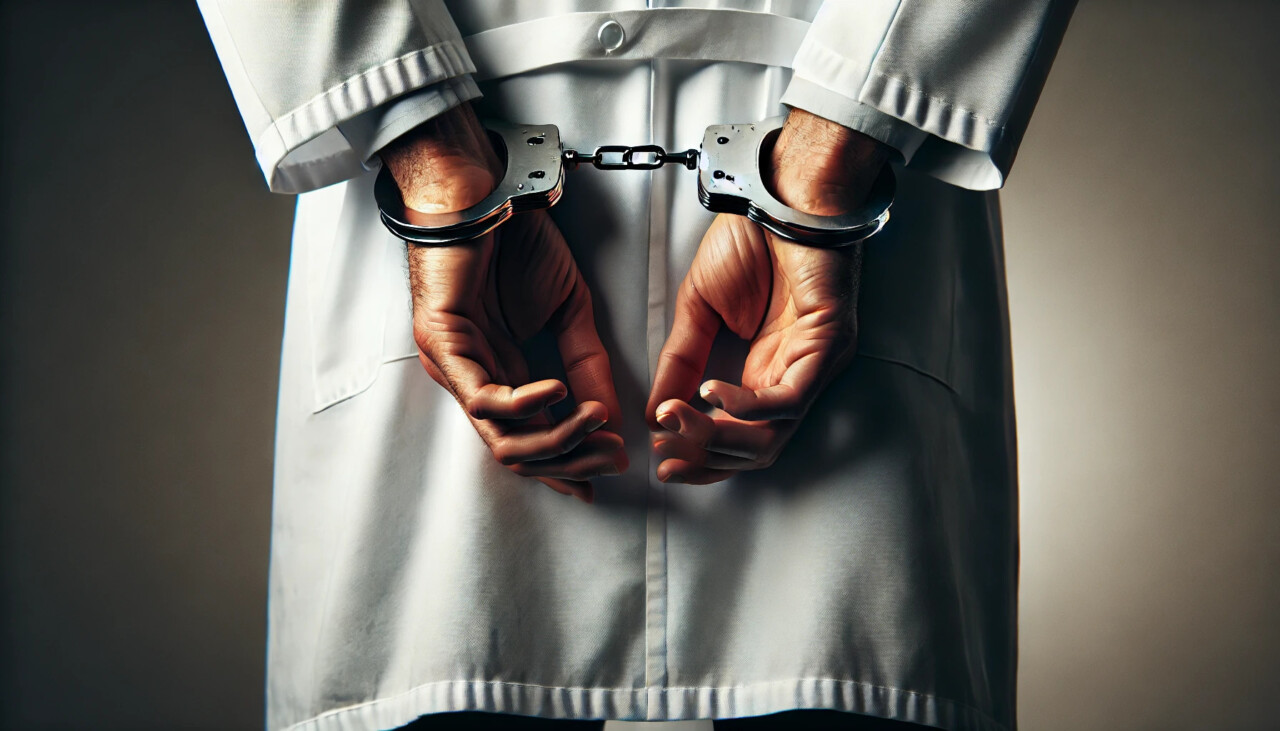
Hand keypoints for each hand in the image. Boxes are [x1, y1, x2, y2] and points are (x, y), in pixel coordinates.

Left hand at [382, 104, 625, 502]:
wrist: (487, 190)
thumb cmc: (519, 243)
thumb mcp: (572, 312)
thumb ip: (589, 365)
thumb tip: (613, 418)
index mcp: (503, 375)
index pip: (534, 441)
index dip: (574, 463)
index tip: (614, 466)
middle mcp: (475, 381)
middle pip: (519, 453)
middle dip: (572, 461)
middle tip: (611, 454)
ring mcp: (454, 367)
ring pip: (502, 437)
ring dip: (557, 439)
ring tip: (595, 421)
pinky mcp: (442, 345)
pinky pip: (484, 398)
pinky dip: (527, 405)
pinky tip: (560, 392)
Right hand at [645, 109, 890, 483]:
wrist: (779, 194)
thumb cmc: (750, 241)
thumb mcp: (698, 309)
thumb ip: (680, 362)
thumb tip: (654, 412)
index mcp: (767, 371)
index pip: (740, 436)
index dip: (702, 455)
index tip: (663, 460)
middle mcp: (795, 376)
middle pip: (758, 448)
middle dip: (708, 458)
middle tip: (668, 460)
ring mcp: (816, 365)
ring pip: (774, 433)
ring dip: (720, 436)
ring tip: (678, 422)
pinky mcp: (828, 346)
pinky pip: (788, 398)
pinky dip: (746, 405)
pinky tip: (711, 395)